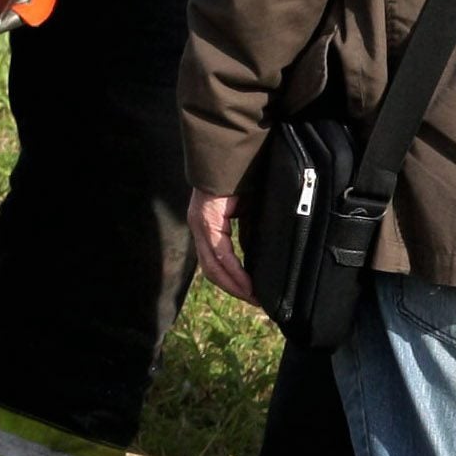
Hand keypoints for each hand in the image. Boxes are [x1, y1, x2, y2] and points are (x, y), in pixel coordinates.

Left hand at [186, 188, 252, 305]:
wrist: (233, 154)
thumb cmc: (241, 179)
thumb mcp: (244, 211)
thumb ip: (245, 231)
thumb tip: (255, 252)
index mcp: (207, 224)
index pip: (215, 261)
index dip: (231, 281)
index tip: (250, 294)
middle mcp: (199, 226)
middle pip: (212, 269)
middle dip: (233, 288)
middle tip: (254, 300)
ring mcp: (201, 224)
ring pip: (213, 265)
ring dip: (234, 284)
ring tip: (252, 296)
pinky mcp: (207, 220)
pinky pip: (219, 253)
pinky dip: (233, 271)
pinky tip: (247, 283)